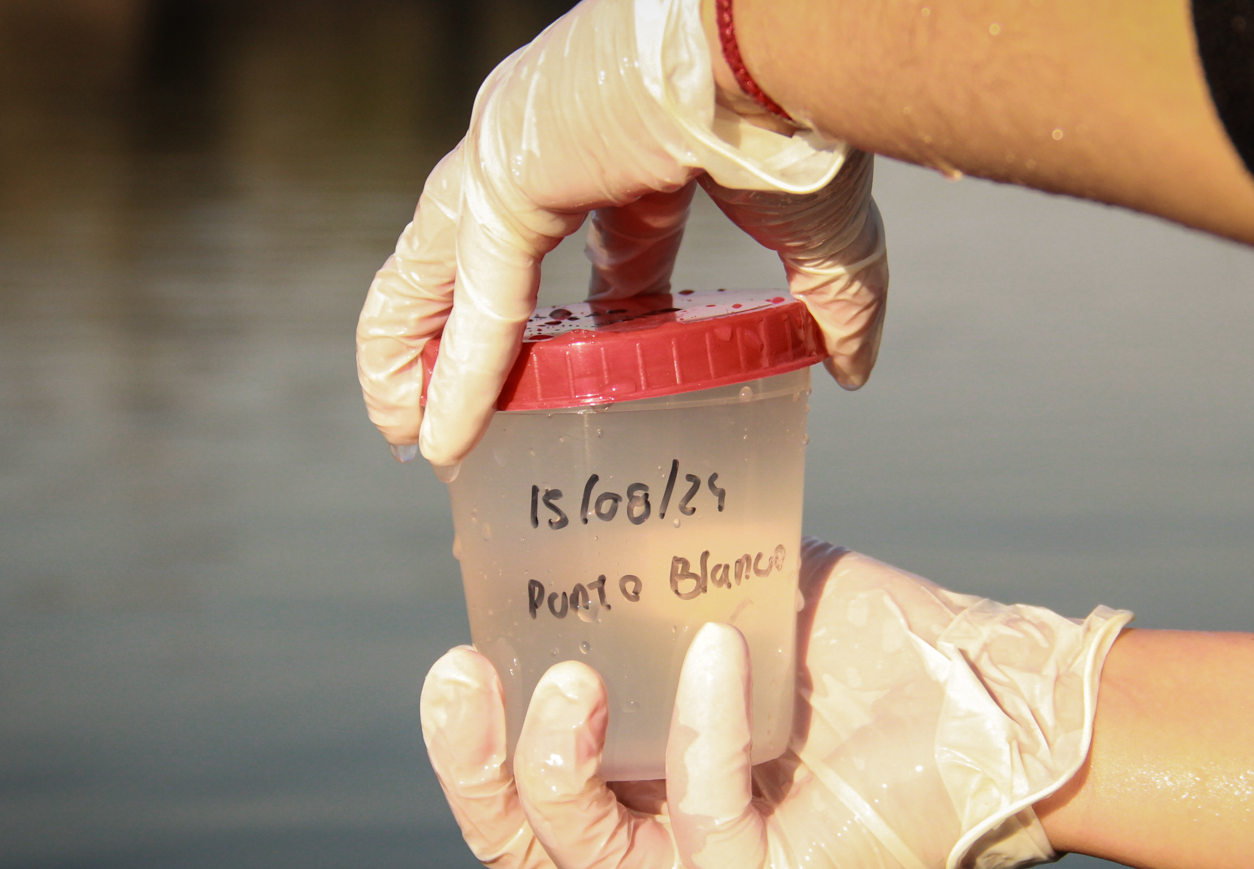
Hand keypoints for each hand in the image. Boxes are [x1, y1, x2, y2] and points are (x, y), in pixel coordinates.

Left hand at [356, 0, 887, 465]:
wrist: (785, 46)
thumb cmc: (808, 113)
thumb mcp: (823, 234)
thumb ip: (835, 304)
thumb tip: (854, 372)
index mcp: (625, 156)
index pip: (575, 245)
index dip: (555, 314)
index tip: (556, 370)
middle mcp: (550, 149)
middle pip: (476, 260)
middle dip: (453, 336)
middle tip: (440, 413)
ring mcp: (517, 156)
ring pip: (436, 270)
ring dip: (411, 353)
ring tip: (399, 433)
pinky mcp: (509, 175)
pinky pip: (471, 297)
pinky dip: (453, 370)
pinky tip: (434, 437)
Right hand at [420, 540, 1129, 868]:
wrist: (997, 692)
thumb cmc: (878, 648)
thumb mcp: (744, 595)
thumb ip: (660, 577)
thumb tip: (579, 510)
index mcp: (654, 782)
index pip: (531, 792)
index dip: (475, 740)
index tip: (460, 649)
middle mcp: (675, 847)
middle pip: (530, 848)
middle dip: (476, 768)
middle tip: (461, 675)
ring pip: (589, 865)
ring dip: (560, 764)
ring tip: (572, 675)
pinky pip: (703, 836)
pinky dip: (703, 738)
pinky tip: (718, 656)